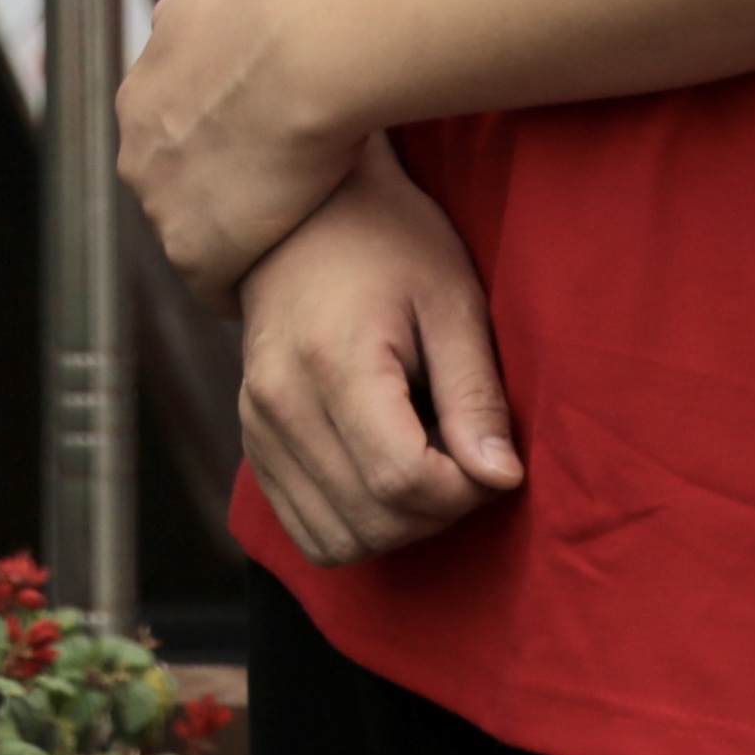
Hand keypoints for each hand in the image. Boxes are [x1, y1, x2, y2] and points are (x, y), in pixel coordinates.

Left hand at [119, 0, 355, 299]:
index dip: (219, 141)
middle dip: (217, 190)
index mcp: (142, 90)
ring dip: (232, 236)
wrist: (302, 53)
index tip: (263, 146)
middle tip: (279, 197)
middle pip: (173, 183)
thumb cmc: (282, 8)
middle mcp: (136, 145)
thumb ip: (210, 10)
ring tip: (286, 242)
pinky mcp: (191, 250)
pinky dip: (244, 280)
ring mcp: (158, 201)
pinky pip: (213, 282)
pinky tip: (280, 277)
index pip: (172, 131)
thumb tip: (223, 1)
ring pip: (191, 232)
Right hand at [235, 142, 519, 565]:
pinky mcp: (253, 442)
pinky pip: (308, 529)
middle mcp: (281, 405)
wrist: (299, 213)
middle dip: (438, 512)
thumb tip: (502, 478)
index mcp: (334, 364)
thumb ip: (474, 395)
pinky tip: (385, 474)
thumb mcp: (451, 301)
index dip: (464, 490)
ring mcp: (258, 427)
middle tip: (466, 458)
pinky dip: (357, 524)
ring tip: (425, 465)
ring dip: (398, 527)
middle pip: (373, 522)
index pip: (403, 481)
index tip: (490, 454)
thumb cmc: (389, 242)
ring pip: (338, 542)